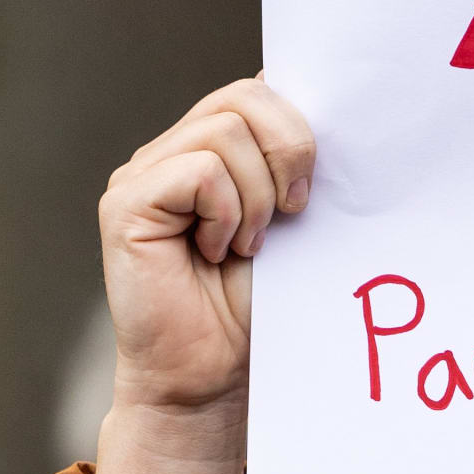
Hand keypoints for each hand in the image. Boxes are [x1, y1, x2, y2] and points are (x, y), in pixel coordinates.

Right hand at [84, 78, 315, 473]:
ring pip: (224, 132)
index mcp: (212, 150)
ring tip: (247, 247)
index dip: (298, 121)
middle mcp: (171, 152)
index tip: (316, 182)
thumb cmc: (258, 312)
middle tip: (294, 213)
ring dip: (257, 197)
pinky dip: (226, 214)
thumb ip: (301, 168)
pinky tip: (216, 253)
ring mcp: (142, 174)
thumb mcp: (295, 227)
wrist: (214, 383)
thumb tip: (348, 120)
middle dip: (290, 150)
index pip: (259, 90)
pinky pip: (199, 173)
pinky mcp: (125, 204)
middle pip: (244, 97)